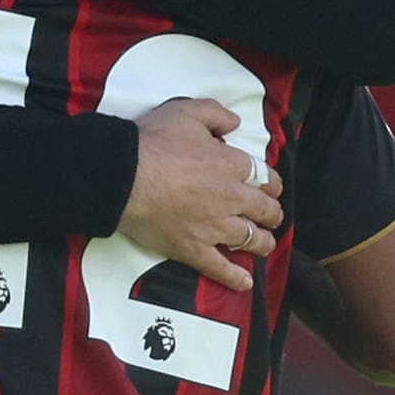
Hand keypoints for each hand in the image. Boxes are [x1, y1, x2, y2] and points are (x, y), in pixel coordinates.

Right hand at [122, 99, 283, 292]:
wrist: (122, 177)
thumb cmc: (153, 142)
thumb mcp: (187, 111)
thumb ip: (216, 114)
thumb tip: (235, 123)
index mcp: (231, 165)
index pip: (265, 177)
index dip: (271, 184)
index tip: (271, 188)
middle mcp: (230, 198)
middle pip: (264, 210)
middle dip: (272, 214)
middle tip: (272, 216)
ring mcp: (213, 227)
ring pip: (250, 240)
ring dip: (262, 243)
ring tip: (264, 244)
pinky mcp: (193, 249)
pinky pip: (220, 268)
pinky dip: (235, 278)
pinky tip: (245, 283)